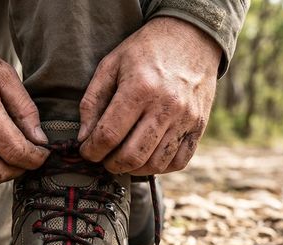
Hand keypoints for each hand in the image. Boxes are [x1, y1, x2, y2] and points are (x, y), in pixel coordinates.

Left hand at [78, 17, 221, 174]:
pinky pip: (179, 162)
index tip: (87, 151)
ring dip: (134, 169)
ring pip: (155, 164)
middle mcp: (165, 106)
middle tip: (103, 159)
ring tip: (123, 158)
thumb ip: (92, 101)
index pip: (108, 135)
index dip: (92, 150)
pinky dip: (160, 167)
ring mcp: (185, 119)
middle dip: (110, 165)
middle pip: (132, 156)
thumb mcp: (111, 65)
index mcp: (139, 89)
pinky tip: (147, 157)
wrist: (191, 37)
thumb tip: (84, 138)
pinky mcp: (199, 126)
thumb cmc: (145, 50)